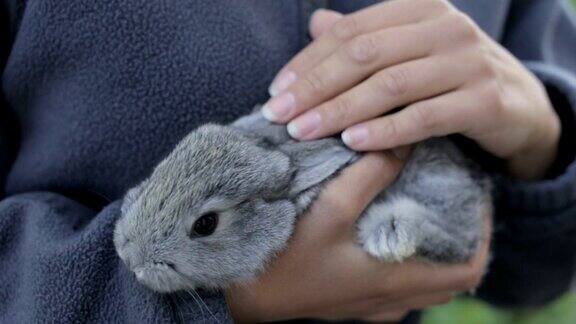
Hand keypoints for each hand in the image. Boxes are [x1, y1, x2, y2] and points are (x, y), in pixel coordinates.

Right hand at [226, 152, 491, 322]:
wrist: (242, 294)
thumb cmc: (284, 257)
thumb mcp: (329, 209)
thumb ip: (369, 174)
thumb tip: (402, 144)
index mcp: (395, 281)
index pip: (467, 269)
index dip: (483, 236)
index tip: (478, 201)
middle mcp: (390, 299)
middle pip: (449, 276)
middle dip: (459, 238)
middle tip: (452, 199)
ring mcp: (371, 305)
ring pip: (423, 282)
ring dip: (432, 249)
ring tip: (423, 210)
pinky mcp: (351, 302)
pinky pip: (396, 286)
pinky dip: (404, 261)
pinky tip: (386, 233)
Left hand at [263, 0, 559, 179]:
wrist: (520, 106)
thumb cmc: (451, 77)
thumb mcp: (409, 52)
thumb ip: (366, 38)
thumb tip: (315, 23)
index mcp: (420, 9)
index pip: (351, 32)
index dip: (308, 61)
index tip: (277, 92)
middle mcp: (445, 28)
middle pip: (364, 55)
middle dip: (314, 87)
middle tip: (278, 116)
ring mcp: (468, 62)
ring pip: (390, 85)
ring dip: (340, 110)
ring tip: (303, 132)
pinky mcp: (484, 101)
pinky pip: (424, 117)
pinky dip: (385, 130)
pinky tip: (352, 142)